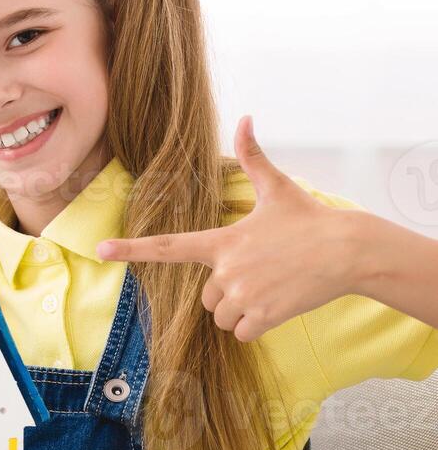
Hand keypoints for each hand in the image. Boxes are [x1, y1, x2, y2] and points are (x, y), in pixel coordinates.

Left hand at [97, 116, 358, 341]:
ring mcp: (244, 294)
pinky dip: (255, 326)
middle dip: (225, 292)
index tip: (100, 250)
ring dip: (241, 310)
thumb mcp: (277, 187)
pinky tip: (277, 306)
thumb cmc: (310, 220)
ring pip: (222, 317)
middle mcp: (226, 269)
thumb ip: (253, 157)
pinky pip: (242, 333)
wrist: (350, 251)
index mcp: (221, 240)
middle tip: (258, 273)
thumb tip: (246, 117)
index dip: (131, 249)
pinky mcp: (264, 316)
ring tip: (270, 287)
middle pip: (204, 296)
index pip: (166, 246)